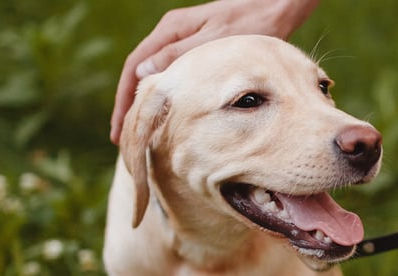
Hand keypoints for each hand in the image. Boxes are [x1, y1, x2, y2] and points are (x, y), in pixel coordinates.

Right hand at [109, 0, 320, 143]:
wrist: (277, 6)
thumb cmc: (250, 21)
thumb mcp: (215, 40)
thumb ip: (180, 55)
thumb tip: (144, 74)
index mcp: (171, 29)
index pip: (135, 68)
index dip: (124, 101)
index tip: (120, 130)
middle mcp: (172, 33)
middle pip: (141, 74)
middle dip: (131, 107)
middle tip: (123, 140)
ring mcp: (185, 39)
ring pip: (158, 76)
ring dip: (148, 104)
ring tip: (142, 134)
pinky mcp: (200, 47)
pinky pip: (175, 75)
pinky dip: (167, 97)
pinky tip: (170, 116)